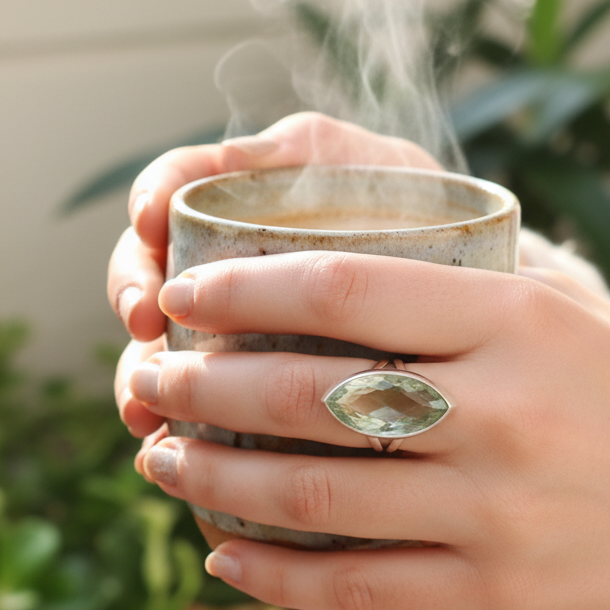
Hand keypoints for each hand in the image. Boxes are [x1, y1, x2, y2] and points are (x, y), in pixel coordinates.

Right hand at [109, 113, 440, 435]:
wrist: (476, 312)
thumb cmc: (433, 229)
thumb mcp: (386, 174)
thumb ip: (321, 152)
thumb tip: (242, 154)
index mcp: (255, 206)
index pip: (180, 189)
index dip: (152, 200)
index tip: (151, 223)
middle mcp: (234, 273)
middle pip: (155, 277)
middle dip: (133, 296)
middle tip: (144, 326)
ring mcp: (239, 340)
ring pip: (168, 357)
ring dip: (141, 381)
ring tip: (144, 412)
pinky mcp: (254, 402)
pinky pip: (201, 421)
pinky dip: (178, 439)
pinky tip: (165, 458)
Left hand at [128, 248, 609, 609]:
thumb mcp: (568, 320)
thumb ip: (458, 306)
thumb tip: (326, 300)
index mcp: (520, 323)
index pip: (344, 289)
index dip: (241, 289)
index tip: (185, 295)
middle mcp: (501, 414)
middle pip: (306, 396)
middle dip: (200, 386)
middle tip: (149, 379)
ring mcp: (495, 512)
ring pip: (312, 496)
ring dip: (215, 480)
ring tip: (163, 459)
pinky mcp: (496, 591)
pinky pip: (356, 586)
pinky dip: (274, 575)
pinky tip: (224, 558)